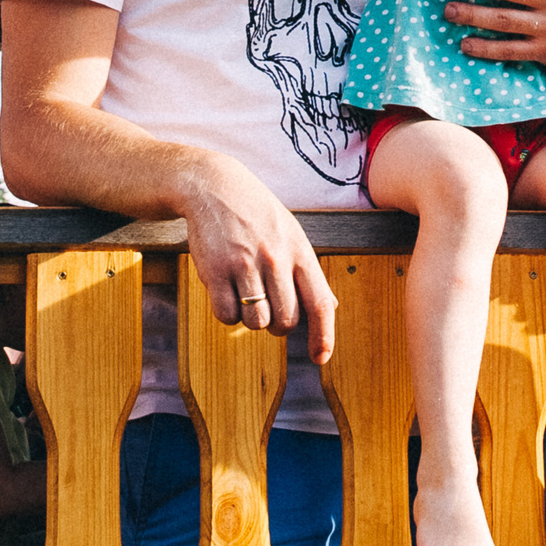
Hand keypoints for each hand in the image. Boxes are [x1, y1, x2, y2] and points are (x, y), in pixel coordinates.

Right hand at [174, 154, 336, 360]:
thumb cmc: (258, 215)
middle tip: (269, 308)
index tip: (321, 358)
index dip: (324, 335)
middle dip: (278, 326)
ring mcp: (244, 265)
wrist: (214, 187)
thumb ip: (309, 272)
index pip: (320, 302)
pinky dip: (227, 314)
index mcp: (300, 251)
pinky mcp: (214, 270)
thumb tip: (331, 307)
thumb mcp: (292, 234)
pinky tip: (227, 293)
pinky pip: (226, 315)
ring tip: (246, 295)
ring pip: (256, 322)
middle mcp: (275, 259)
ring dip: (252, 319)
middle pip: (286, 320)